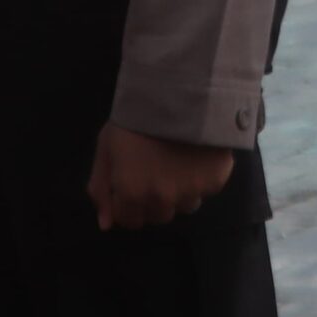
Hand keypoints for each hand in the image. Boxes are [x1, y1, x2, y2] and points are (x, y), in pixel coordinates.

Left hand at [86, 124, 235, 229]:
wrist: (175, 91)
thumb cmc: (135, 118)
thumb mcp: (106, 148)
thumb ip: (101, 187)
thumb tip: (106, 225)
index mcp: (132, 194)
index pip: (130, 221)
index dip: (128, 203)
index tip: (132, 182)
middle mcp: (163, 201)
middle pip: (159, 216)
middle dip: (154, 199)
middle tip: (155, 169)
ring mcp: (191, 193)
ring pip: (185, 205)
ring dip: (180, 191)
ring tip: (177, 160)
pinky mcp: (216, 181)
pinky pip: (207, 189)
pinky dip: (201, 176)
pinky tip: (196, 154)